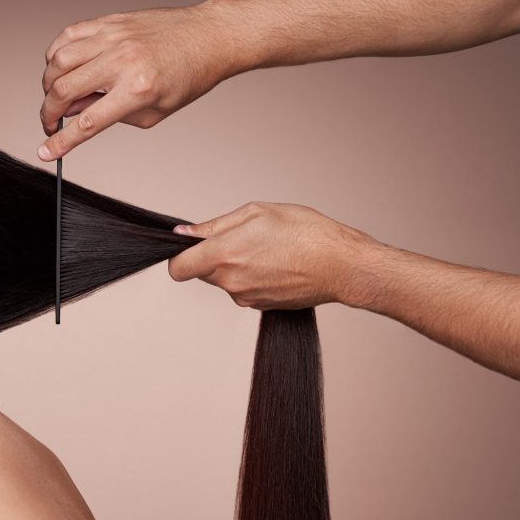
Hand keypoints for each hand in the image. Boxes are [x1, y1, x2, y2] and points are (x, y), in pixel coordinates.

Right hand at [38, 0, 237, 160]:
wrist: (207, 37)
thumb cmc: (187, 76)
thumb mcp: (152, 112)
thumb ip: (110, 116)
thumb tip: (74, 114)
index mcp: (137, 89)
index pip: (87, 122)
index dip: (61, 142)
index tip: (46, 151)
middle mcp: (122, 61)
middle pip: (64, 90)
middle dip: (48, 113)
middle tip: (49, 124)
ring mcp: (114, 38)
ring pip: (59, 60)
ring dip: (48, 83)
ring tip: (55, 95)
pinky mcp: (109, 22)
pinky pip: (68, 35)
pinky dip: (56, 54)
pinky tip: (60, 66)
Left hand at [167, 202, 379, 309]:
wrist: (341, 265)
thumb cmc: (305, 232)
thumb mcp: (256, 213)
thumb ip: (214, 226)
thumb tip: (185, 233)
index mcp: (223, 255)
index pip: (178, 267)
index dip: (179, 256)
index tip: (189, 247)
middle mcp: (229, 281)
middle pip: (201, 272)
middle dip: (212, 256)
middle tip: (242, 238)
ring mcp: (244, 297)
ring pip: (224, 280)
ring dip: (235, 265)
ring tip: (266, 249)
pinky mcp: (259, 307)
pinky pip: (243, 289)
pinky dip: (252, 277)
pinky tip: (275, 264)